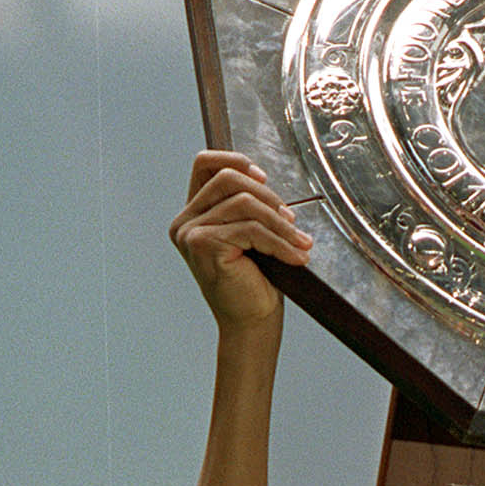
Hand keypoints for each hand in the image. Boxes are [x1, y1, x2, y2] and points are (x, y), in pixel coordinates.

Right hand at [170, 152, 312, 332]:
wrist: (251, 325)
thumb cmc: (253, 284)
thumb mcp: (249, 236)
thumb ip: (245, 205)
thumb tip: (262, 180)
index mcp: (192, 215)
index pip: (204, 165)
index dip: (236, 161)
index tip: (264, 179)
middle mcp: (184, 222)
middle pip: (228, 179)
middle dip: (267, 196)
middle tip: (292, 221)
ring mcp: (190, 233)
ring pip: (244, 203)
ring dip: (279, 223)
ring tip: (300, 242)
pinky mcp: (203, 244)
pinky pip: (250, 228)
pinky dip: (279, 241)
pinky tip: (296, 256)